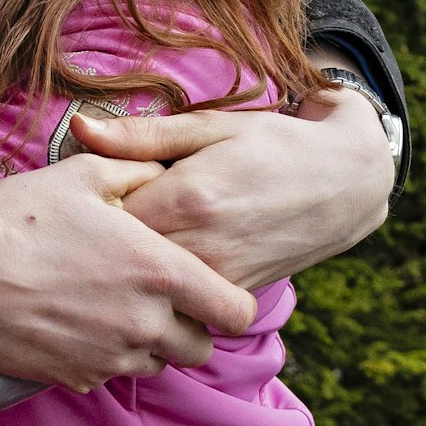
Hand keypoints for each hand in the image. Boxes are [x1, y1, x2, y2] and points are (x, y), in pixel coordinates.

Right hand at [0, 157, 257, 390]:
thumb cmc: (14, 217)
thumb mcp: (79, 174)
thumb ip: (136, 169)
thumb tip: (164, 171)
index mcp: (156, 270)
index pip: (235, 311)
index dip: (229, 299)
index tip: (208, 284)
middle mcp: (144, 323)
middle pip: (201, 348)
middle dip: (189, 325)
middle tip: (155, 295)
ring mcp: (111, 356)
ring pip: (157, 363)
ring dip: (146, 341)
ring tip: (107, 303)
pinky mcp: (77, 377)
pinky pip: (111, 372)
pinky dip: (104, 353)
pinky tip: (72, 318)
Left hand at [70, 88, 391, 290]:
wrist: (347, 184)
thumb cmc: (271, 144)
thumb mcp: (207, 126)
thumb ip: (139, 135)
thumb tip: (77, 127)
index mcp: (187, 199)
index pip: (104, 214)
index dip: (85, 202)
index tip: (81, 188)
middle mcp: (202, 249)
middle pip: (120, 255)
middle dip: (101, 236)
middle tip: (96, 214)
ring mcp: (219, 280)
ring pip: (148, 283)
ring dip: (130, 262)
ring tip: (126, 235)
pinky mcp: (234, 297)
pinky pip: (180, 298)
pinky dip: (162, 280)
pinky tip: (160, 255)